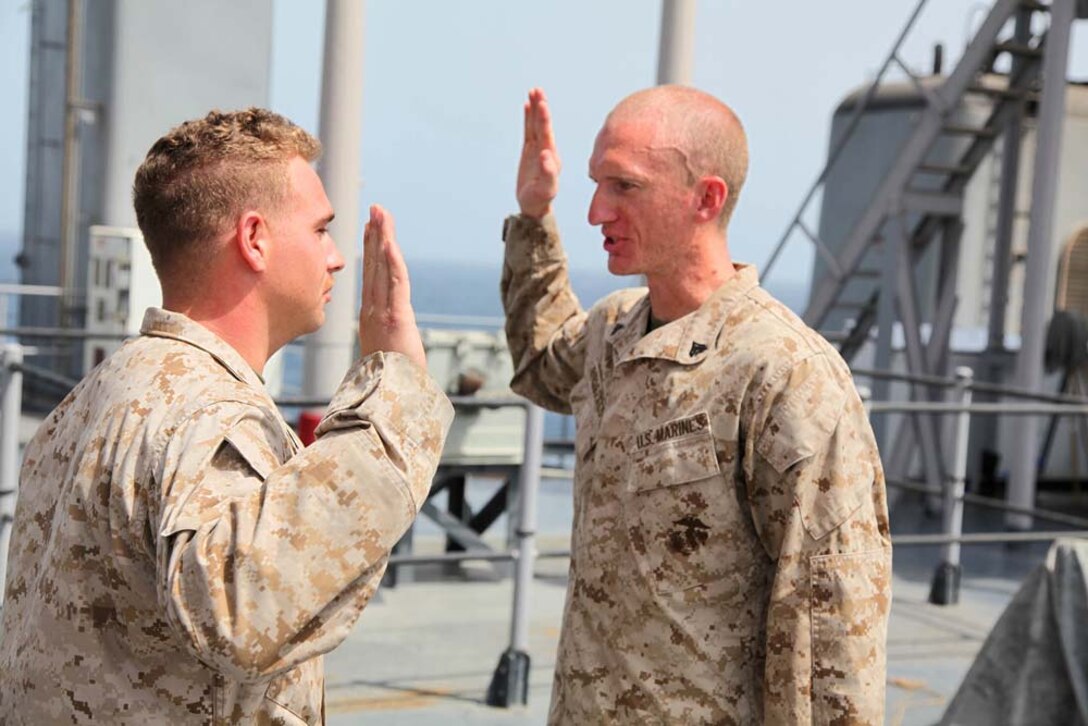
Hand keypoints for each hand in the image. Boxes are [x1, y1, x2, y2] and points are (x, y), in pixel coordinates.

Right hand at [358, 205, 426, 370]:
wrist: (391, 404)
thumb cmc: (391, 385)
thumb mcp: (385, 359)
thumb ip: (382, 347)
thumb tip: (381, 345)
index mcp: (369, 319)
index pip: (370, 277)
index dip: (370, 251)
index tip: (370, 230)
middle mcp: (372, 312)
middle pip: (373, 266)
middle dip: (374, 235)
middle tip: (375, 209)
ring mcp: (382, 314)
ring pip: (381, 268)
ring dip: (382, 238)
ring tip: (381, 213)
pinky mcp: (396, 318)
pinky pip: (394, 284)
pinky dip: (391, 261)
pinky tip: (390, 242)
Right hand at [516, 87, 560, 218]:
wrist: (534, 206)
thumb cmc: (541, 199)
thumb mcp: (546, 189)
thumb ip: (548, 173)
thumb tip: (545, 154)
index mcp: (552, 156)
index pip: (547, 133)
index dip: (544, 118)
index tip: (542, 104)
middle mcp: (547, 149)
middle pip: (542, 124)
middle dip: (540, 107)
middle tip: (538, 90)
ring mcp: (538, 149)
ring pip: (536, 125)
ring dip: (535, 109)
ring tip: (533, 92)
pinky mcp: (530, 151)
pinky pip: (529, 131)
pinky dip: (528, 118)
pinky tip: (527, 106)